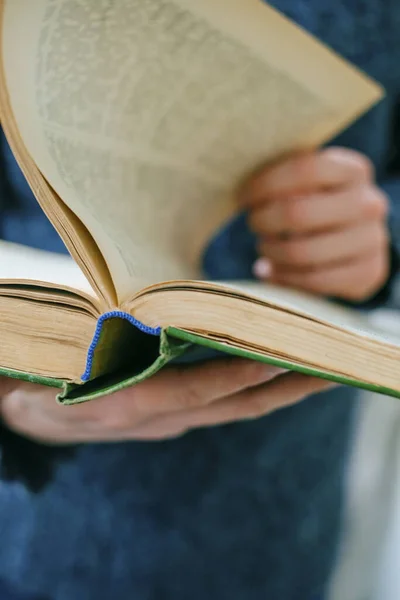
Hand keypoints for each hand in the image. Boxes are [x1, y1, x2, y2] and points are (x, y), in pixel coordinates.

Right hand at [0, 361, 331, 443]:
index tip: (274, 362)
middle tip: (326, 368)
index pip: (188, 393)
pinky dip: (252, 388)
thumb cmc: (31, 380)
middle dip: (280, 390)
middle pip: (229, 407)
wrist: (22, 414)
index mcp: (122, 407)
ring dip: (276, 390)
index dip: (230, 379)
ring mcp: (166, 421)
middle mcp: (154, 419)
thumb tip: (116, 321)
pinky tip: (275, 368)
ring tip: (316, 367)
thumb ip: (79, 352)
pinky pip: (219, 403)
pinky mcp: (169, 415)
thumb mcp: (44, 367)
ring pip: (232, 408)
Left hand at [241, 148, 389, 300]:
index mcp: (353, 170)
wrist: (361, 240)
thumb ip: (286, 179)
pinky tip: (270, 270)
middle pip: (298, 213)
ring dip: (271, 252)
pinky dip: (283, 278)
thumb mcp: (311, 182)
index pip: (305, 169)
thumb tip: (245, 189)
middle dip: (263, 220)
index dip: (266, 183)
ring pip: (302, 252)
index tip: (243, 196)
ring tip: (263, 247)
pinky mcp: (368, 273)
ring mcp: (372, 240)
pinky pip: (313, 280)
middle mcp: (369, 203)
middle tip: (253, 223)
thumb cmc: (321, 203)